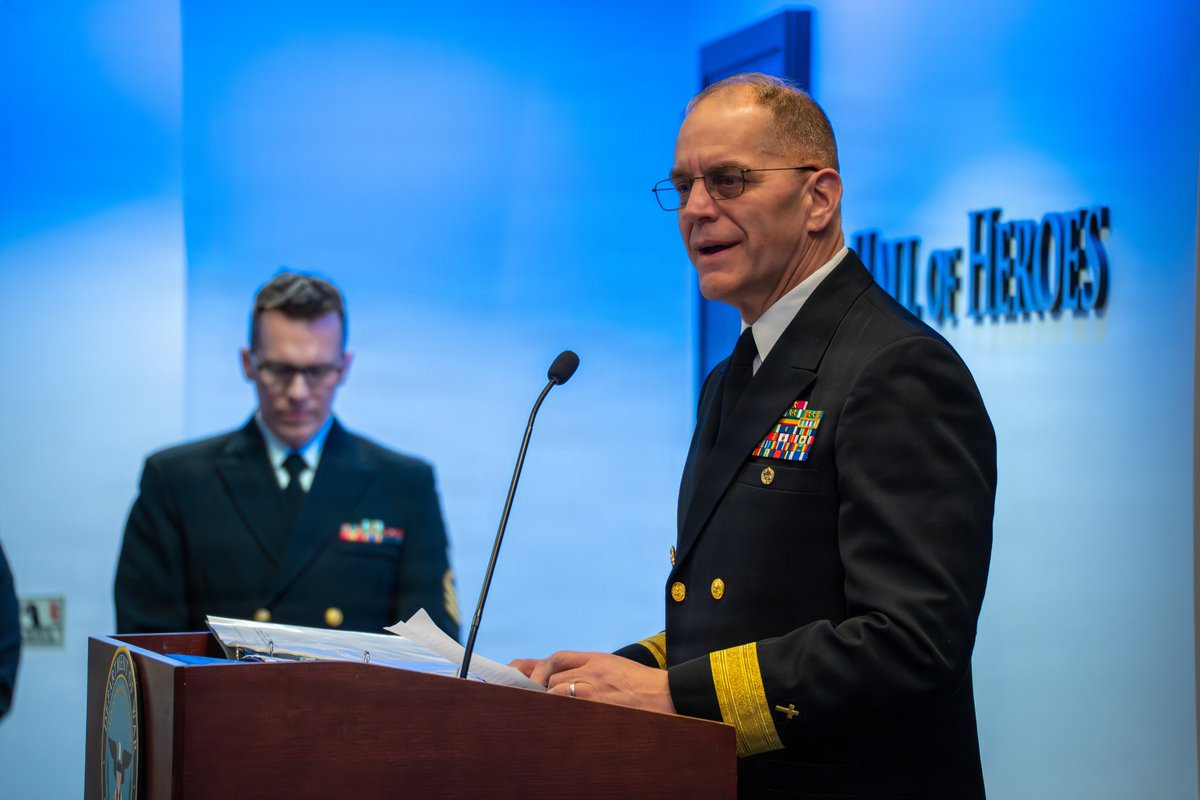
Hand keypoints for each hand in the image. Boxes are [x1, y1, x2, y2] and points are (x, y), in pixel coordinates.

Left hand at [510, 651, 675, 713]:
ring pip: (555, 690)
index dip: (542, 667)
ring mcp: (592, 688)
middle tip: (536, 696)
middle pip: (553, 675)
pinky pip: (565, 704)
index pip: (559, 658)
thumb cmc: (642, 685)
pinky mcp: (595, 704)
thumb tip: (567, 679)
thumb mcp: (616, 666)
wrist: (664, 695)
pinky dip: (557, 708)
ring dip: (549, 699)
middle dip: (543, 686)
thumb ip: (592, 669)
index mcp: (596, 658)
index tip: (533, 676)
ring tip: (546, 709)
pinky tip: (555, 716)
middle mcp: (591, 670)